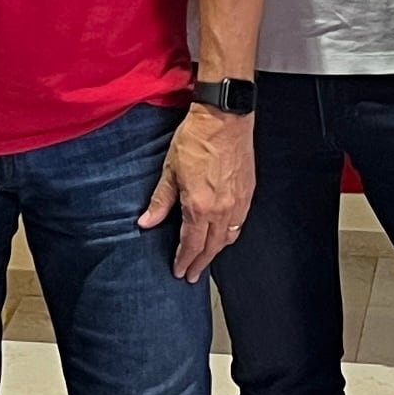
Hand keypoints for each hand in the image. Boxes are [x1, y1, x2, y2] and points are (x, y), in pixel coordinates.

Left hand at [139, 102, 256, 280]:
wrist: (225, 118)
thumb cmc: (195, 139)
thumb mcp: (170, 170)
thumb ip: (160, 201)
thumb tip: (145, 223)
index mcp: (199, 206)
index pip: (191, 244)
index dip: (184, 260)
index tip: (179, 272)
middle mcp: (221, 210)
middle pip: (211, 247)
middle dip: (200, 263)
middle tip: (192, 276)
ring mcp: (238, 203)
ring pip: (228, 238)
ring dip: (216, 251)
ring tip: (206, 259)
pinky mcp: (248, 193)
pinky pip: (239, 224)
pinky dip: (230, 235)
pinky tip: (224, 236)